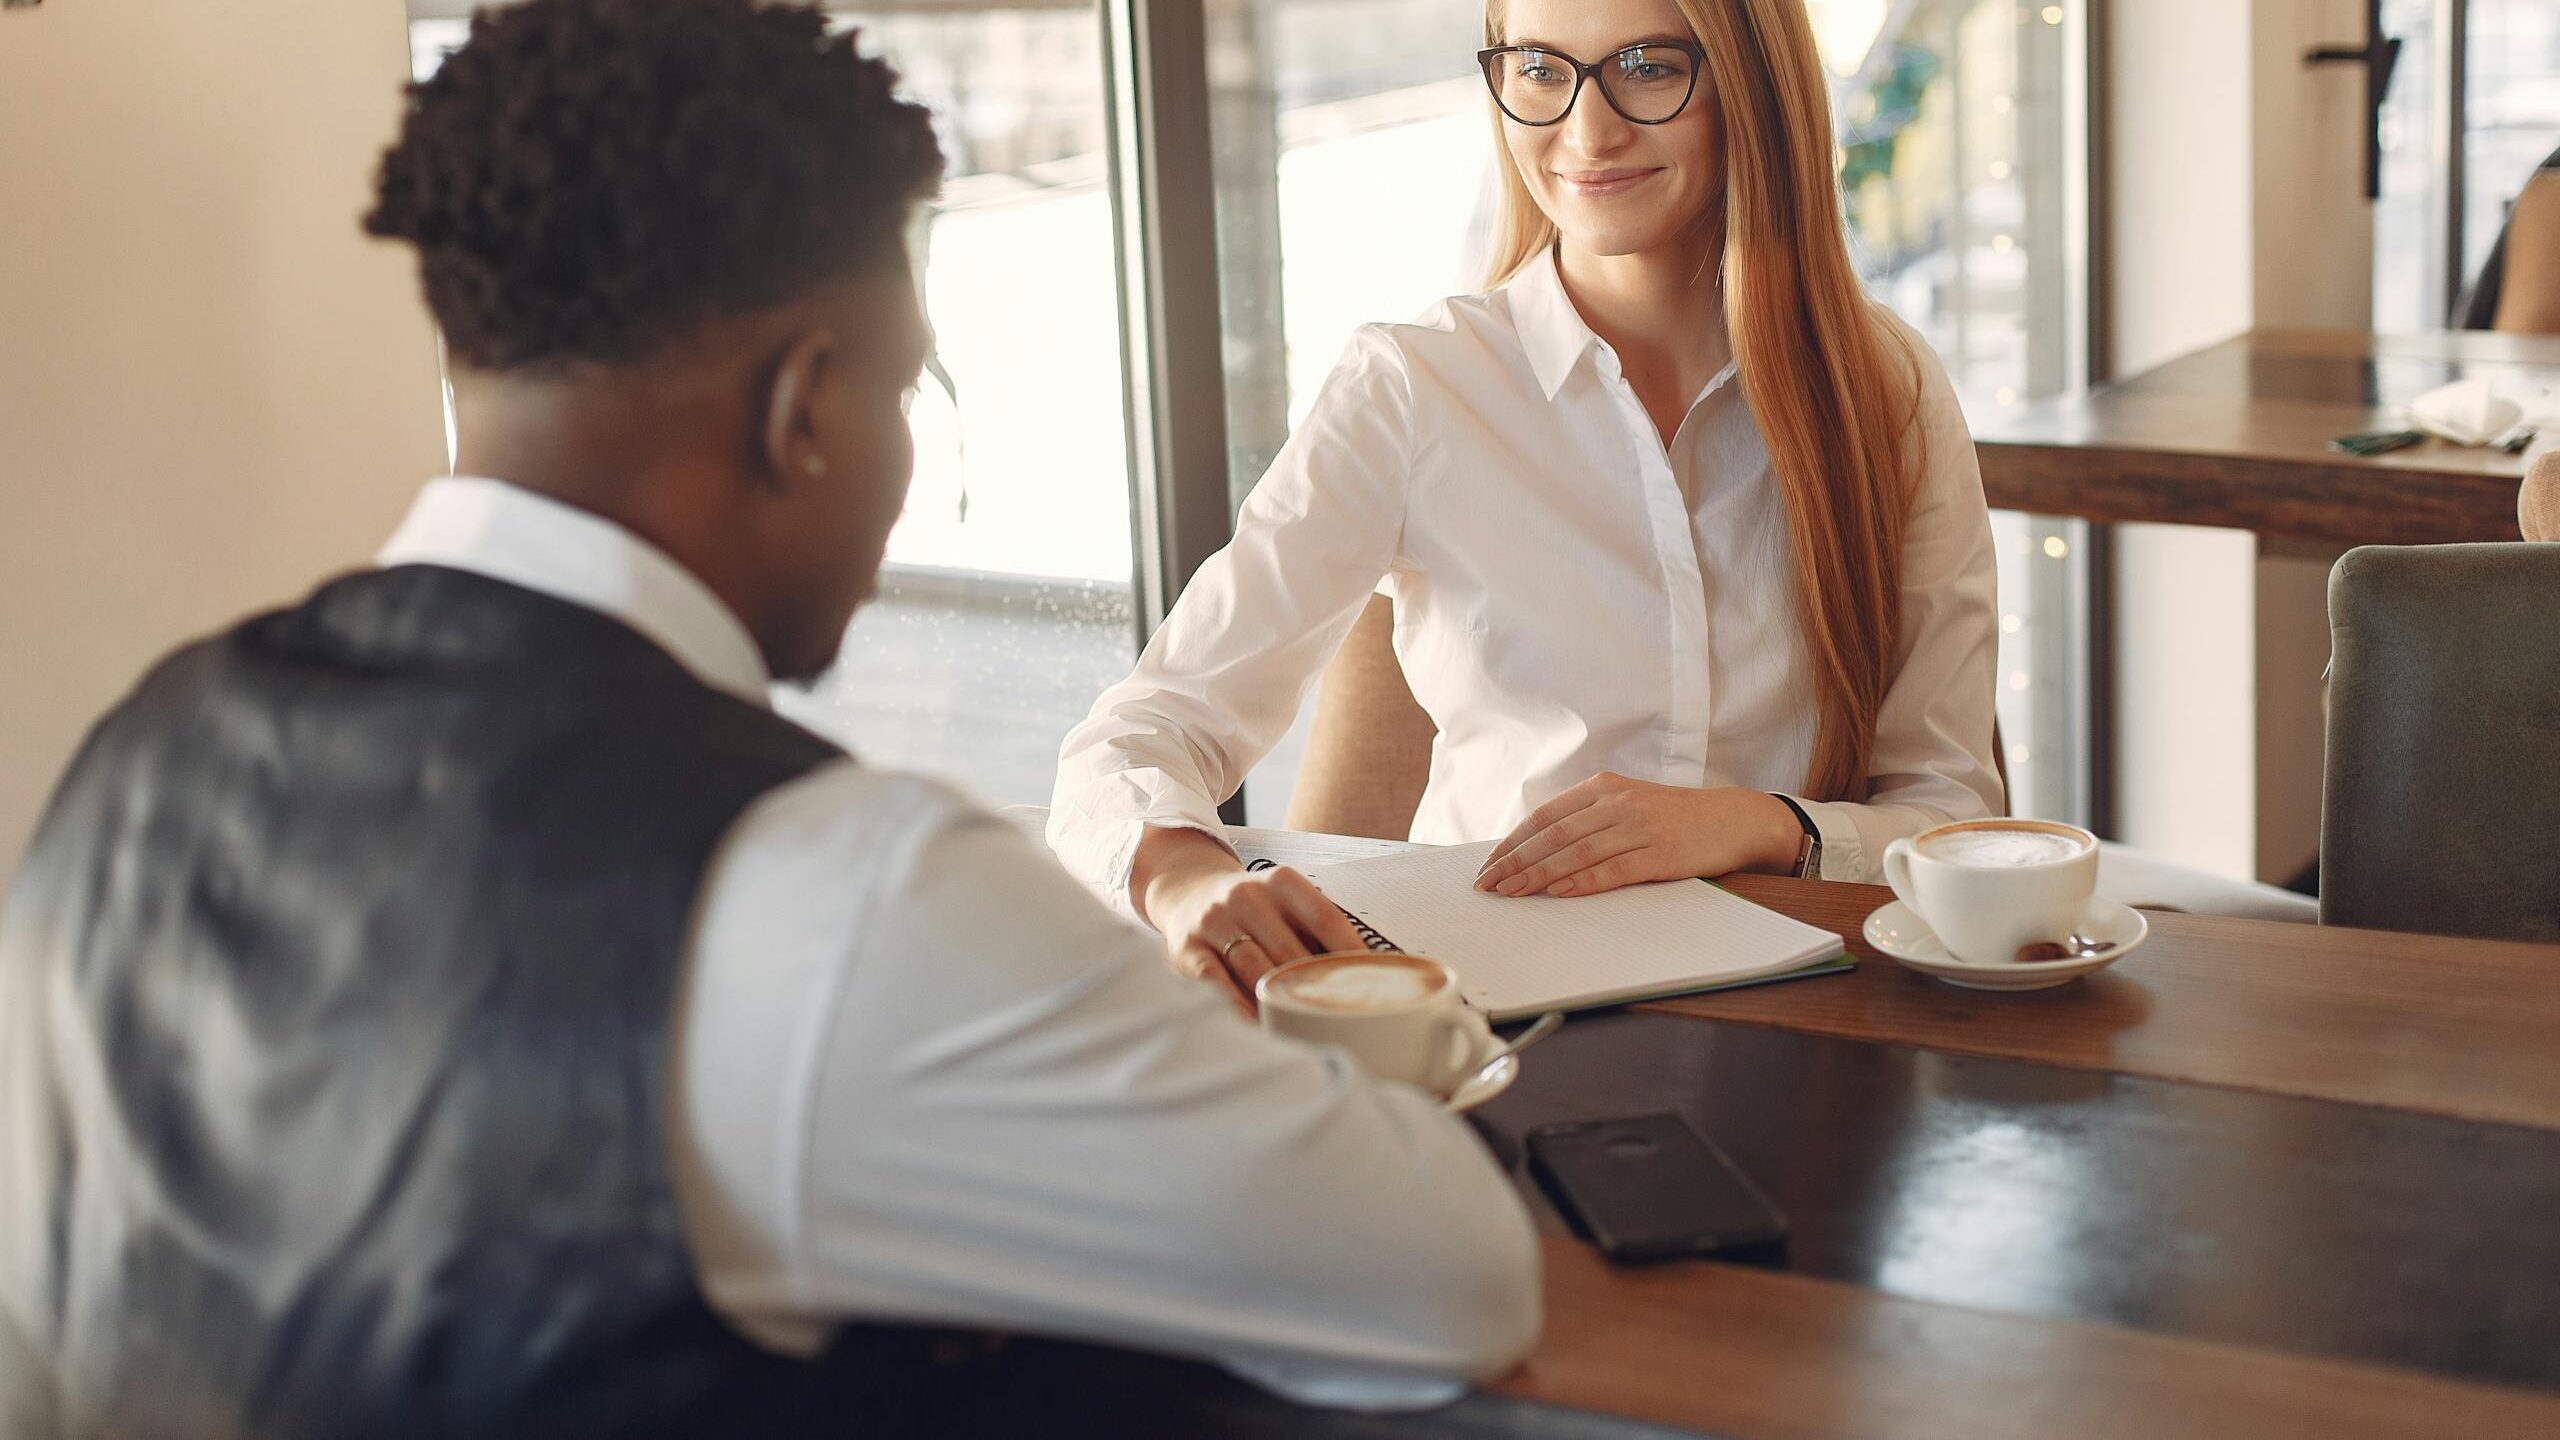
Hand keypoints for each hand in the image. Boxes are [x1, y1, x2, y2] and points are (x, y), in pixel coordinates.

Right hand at [1143, 862, 1370, 1013]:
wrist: (1187, 892)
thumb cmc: (1253, 908)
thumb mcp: (1285, 902)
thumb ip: (1318, 930)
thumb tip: (1368, 972)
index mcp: (1281, 882)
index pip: (1324, 917)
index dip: (1349, 952)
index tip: (1371, 982)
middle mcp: (1247, 895)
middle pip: (1290, 951)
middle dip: (1314, 987)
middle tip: (1341, 1018)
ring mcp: (1214, 921)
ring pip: (1254, 967)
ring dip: (1278, 1001)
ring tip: (1303, 1029)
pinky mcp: (1187, 948)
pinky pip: (1214, 979)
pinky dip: (1234, 1002)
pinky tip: (1253, 1022)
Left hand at [1473, 776, 1802, 898]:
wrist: (1732, 819)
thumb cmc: (1673, 817)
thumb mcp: (1627, 805)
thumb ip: (1587, 820)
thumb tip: (1538, 849)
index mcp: (1603, 788)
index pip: (1545, 817)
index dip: (1513, 842)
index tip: (1489, 865)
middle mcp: (1617, 803)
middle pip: (1554, 836)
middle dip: (1516, 862)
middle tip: (1489, 885)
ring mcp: (1639, 827)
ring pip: (1577, 853)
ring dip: (1539, 876)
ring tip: (1512, 893)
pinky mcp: (1660, 854)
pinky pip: (1614, 870)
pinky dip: (1583, 882)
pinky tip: (1559, 893)